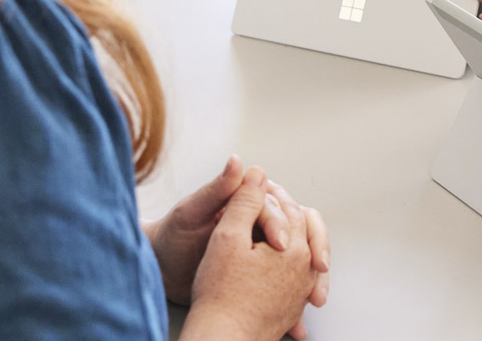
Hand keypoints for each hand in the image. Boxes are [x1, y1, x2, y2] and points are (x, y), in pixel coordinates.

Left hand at [145, 157, 329, 308]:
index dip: (281, 224)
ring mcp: (265, 247)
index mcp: (248, 201)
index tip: (279, 244)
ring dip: (312, 278)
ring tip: (315, 297)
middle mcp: (263, 221)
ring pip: (302, 256)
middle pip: (303, 229)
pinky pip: (289, 282)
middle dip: (315, 248)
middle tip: (318, 268)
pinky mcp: (262, 271)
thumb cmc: (172, 236)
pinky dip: (297, 300)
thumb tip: (238, 162)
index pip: (278, 207)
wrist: (162, 270)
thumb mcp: (191, 213)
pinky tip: (300, 320)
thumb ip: (216, 189)